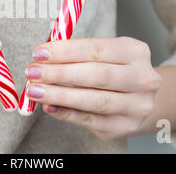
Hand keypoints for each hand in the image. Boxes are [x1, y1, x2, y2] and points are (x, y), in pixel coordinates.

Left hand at [24, 37, 161, 140]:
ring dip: (59, 95)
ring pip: (94, 100)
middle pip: (97, 75)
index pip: (96, 49)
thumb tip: (42, 55)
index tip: (39, 52)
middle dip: (59, 73)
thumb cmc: (114, 70)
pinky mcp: (125, 126)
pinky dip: (67, 113)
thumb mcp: (104, 54)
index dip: (65, 51)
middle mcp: (143, 78)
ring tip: (34, 90)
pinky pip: (90, 120)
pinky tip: (49, 107)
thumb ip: (76, 54)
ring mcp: (137, 105)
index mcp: (136, 52)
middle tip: (32, 71)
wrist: (140, 99)